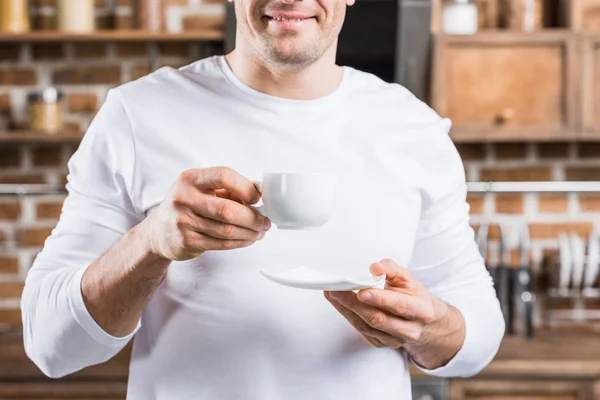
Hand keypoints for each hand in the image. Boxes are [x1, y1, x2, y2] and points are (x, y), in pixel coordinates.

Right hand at [142, 167, 270, 260]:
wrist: (158, 231)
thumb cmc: (187, 206)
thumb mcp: (200, 189)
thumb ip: (227, 189)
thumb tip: (259, 194)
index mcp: (190, 179)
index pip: (223, 175)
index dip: (245, 187)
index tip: (258, 197)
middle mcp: (183, 198)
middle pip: (228, 210)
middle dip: (253, 218)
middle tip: (265, 222)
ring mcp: (183, 221)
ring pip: (227, 230)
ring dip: (249, 233)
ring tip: (260, 232)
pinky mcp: (186, 241)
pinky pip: (220, 244)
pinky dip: (239, 242)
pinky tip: (247, 240)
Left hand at [325, 259, 464, 367]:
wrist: (419, 318)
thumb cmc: (411, 294)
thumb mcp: (407, 278)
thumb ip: (391, 268)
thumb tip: (374, 267)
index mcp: (421, 310)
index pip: (398, 305)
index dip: (379, 299)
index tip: (361, 292)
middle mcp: (409, 330)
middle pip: (378, 319)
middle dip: (354, 304)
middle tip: (336, 290)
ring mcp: (394, 340)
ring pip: (366, 327)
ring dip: (346, 309)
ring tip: (332, 293)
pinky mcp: (380, 343)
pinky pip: (360, 330)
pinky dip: (347, 315)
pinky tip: (338, 302)